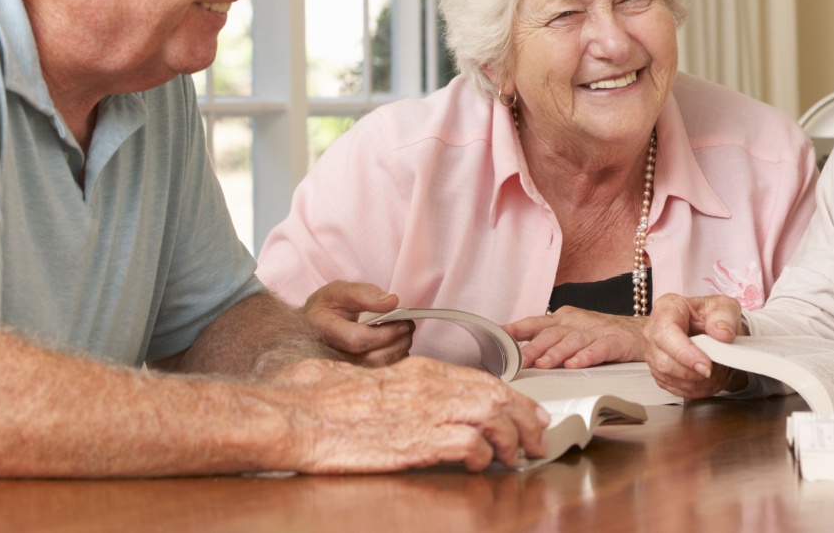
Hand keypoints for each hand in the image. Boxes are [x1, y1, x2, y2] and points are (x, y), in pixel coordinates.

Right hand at [275, 355, 549, 472]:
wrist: (295, 416)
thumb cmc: (315, 400)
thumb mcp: (358, 379)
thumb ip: (382, 384)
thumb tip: (380, 393)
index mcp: (418, 370)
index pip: (481, 379)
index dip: (512, 398)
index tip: (527, 413)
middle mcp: (429, 385)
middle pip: (497, 395)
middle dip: (526, 419)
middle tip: (538, 439)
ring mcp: (425, 411)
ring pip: (493, 415)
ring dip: (512, 438)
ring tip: (517, 457)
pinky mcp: (418, 441)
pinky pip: (469, 443)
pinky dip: (483, 455)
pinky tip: (481, 465)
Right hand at [301, 280, 413, 366]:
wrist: (311, 329)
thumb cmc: (325, 309)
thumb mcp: (338, 292)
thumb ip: (363, 294)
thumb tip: (392, 302)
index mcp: (324, 330)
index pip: (357, 340)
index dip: (385, 333)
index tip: (402, 321)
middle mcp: (331, 355)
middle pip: (372, 357)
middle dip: (397, 340)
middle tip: (408, 324)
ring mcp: (343, 368)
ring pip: (379, 368)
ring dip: (399, 349)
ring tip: (404, 332)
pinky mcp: (354, 375)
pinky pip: (380, 373)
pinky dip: (395, 359)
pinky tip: (396, 344)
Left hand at [503, 307, 645, 368]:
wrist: (639, 331)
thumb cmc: (601, 335)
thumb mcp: (571, 334)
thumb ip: (548, 343)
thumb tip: (517, 357)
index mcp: (563, 320)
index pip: (535, 323)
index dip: (516, 329)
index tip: (498, 336)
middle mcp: (577, 322)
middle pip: (551, 334)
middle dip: (534, 347)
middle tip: (520, 362)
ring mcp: (597, 330)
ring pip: (572, 340)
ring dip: (556, 353)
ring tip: (544, 365)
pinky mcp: (615, 341)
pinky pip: (599, 349)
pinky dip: (586, 356)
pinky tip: (576, 364)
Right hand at [643, 293, 745, 398]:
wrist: (709, 327)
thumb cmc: (711, 314)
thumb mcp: (724, 306)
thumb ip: (725, 317)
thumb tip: (723, 334)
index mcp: (667, 308)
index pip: (666, 333)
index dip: (685, 353)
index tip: (707, 366)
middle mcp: (653, 330)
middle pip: (663, 361)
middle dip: (693, 372)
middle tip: (716, 370)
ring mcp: (653, 352)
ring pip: (667, 377)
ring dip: (696, 382)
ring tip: (716, 373)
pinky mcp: (658, 371)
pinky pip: (672, 387)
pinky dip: (694, 389)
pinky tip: (708, 381)